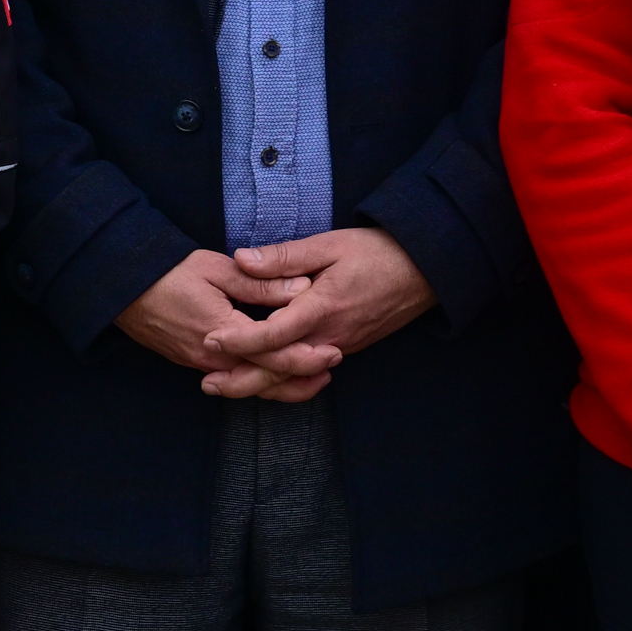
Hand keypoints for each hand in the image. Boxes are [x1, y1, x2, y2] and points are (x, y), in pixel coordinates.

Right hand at [117, 250, 316, 396]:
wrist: (123, 289)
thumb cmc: (169, 272)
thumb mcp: (216, 269)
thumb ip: (260, 283)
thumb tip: (302, 288)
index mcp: (223, 333)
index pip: (274, 356)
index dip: (307, 356)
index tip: (333, 350)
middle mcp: (215, 359)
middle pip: (267, 380)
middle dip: (303, 376)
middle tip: (333, 365)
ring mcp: (204, 365)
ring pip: (252, 386)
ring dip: (284, 385)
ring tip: (315, 377)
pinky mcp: (197, 364)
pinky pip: (236, 380)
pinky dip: (261, 381)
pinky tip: (277, 373)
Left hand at [202, 229, 435, 397]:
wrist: (423, 271)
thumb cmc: (376, 253)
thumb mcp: (328, 245)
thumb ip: (284, 256)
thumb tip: (242, 259)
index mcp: (322, 308)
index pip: (274, 334)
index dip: (240, 341)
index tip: (210, 341)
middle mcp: (330, 336)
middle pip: (282, 369)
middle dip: (243, 381)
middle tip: (208, 384)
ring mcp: (341, 346)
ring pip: (295, 376)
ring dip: (261, 385)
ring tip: (226, 386)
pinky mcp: (347, 348)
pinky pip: (310, 372)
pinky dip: (285, 380)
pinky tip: (264, 379)